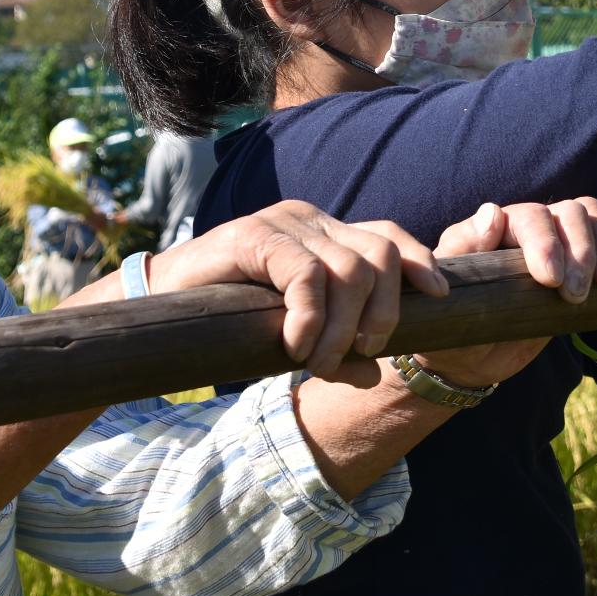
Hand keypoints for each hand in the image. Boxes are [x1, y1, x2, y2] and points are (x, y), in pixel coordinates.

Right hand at [151, 200, 448, 386]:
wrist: (158, 310)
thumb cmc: (229, 323)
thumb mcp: (294, 337)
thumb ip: (336, 348)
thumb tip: (375, 375)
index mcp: (325, 234)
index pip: (387, 236)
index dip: (418, 262)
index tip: (438, 298)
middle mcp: (310, 220)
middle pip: (379, 255)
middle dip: (381, 314)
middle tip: (355, 356)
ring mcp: (283, 223)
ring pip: (348, 268)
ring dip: (341, 328)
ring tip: (317, 363)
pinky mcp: (254, 234)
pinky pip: (305, 273)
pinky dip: (309, 316)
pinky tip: (293, 346)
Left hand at [408, 198, 596, 388]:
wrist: (470, 357)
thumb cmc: (451, 323)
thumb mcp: (447, 296)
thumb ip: (463, 250)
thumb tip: (492, 213)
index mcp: (496, 229)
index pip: (530, 217)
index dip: (546, 242)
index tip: (551, 280)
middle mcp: (530, 229)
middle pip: (569, 213)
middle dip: (581, 250)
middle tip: (576, 296)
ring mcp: (558, 243)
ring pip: (591, 218)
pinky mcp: (578, 263)